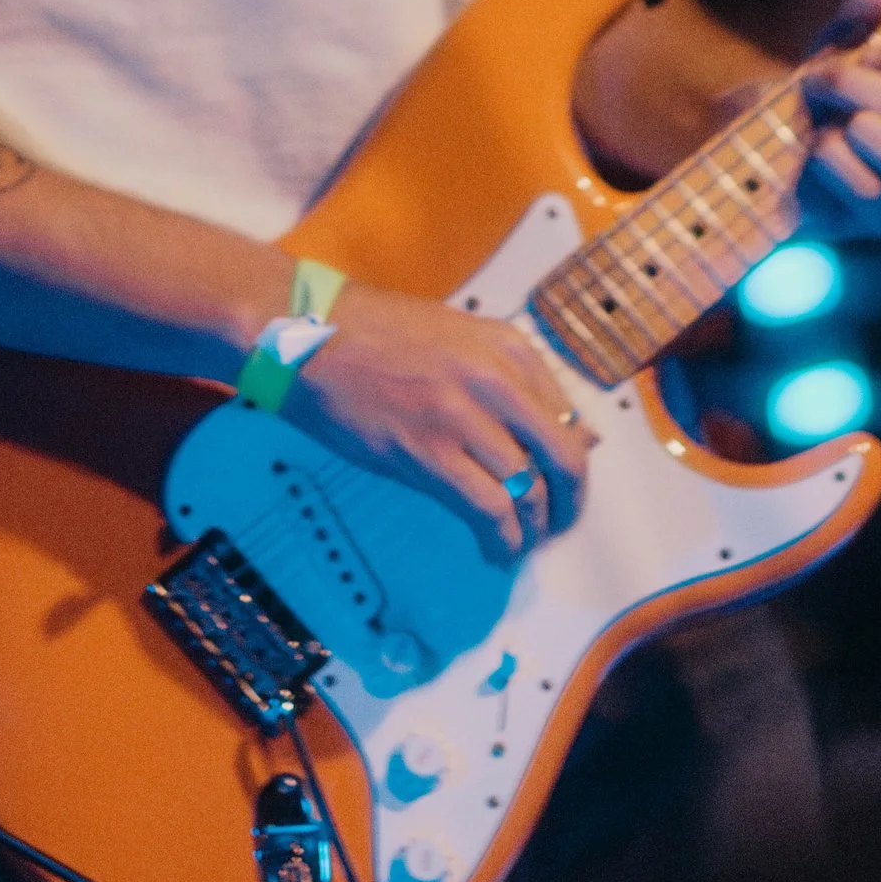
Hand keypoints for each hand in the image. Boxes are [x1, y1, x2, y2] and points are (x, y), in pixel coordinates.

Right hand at [289, 285, 595, 561]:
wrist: (309, 334)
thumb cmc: (375, 332)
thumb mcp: (456, 337)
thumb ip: (503, 376)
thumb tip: (551, 427)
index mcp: (508, 347)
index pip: (569, 417)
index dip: (571, 462)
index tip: (561, 485)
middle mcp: (496, 379)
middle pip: (563, 457)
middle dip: (569, 502)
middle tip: (557, 525)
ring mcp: (463, 416)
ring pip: (530, 490)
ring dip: (532, 527)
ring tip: (522, 541)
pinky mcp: (429, 452)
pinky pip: (489, 508)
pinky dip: (502, 539)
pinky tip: (496, 549)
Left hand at [786, 0, 880, 243]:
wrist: (776, 139)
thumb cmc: (831, 84)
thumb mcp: (843, 34)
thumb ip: (866, 0)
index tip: (873, 49)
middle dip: (868, 88)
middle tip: (824, 74)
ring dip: (859, 127)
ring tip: (827, 115)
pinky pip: (871, 192)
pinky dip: (836, 161)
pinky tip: (815, 145)